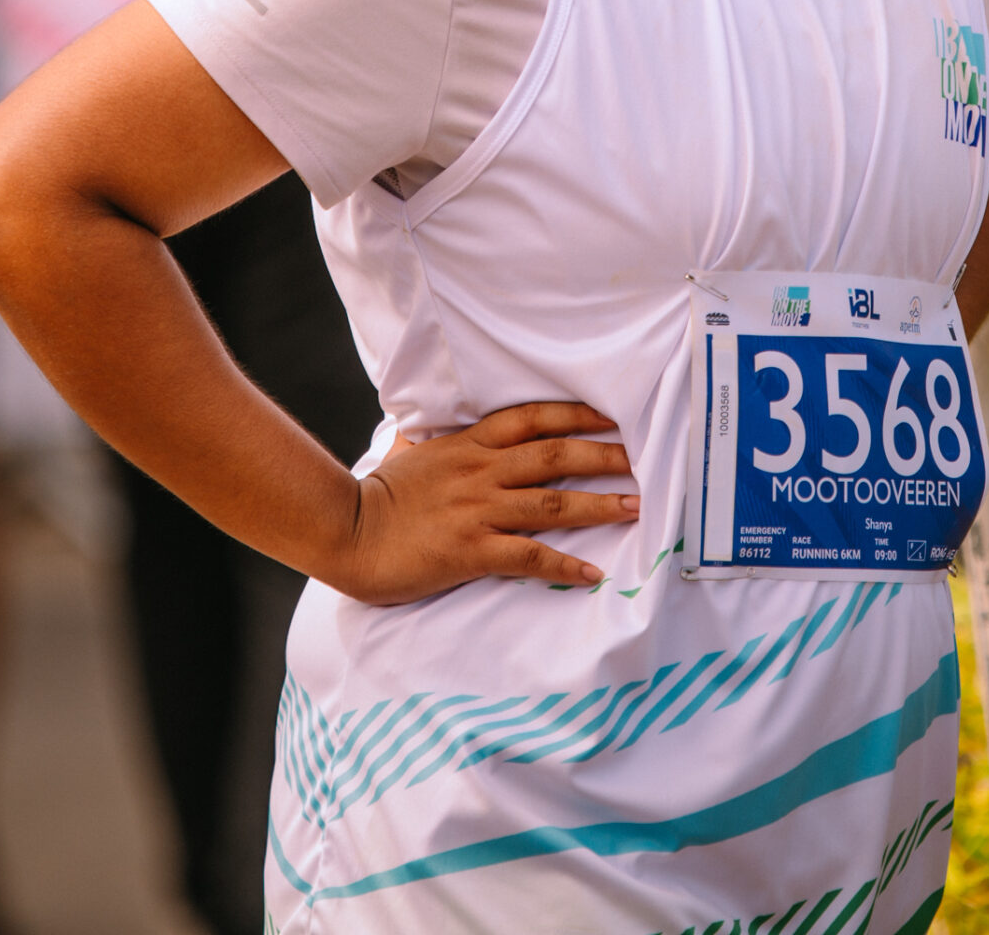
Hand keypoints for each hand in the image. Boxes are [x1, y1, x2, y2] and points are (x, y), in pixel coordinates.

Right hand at [336, 401, 639, 603]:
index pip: (533, 419)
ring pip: (553, 503)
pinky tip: (593, 573)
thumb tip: (433, 426)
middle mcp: (481, 473)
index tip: (614, 417)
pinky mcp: (471, 551)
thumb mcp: (410, 453)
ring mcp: (478, 511)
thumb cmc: (377, 496)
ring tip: (637, 507)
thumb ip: (436, 440)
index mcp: (469, 446)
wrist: (344, 532)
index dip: (578, 415)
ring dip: (600, 505)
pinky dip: (564, 566)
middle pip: (556, 456)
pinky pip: (529, 556)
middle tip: (645, 460)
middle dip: (605, 456)